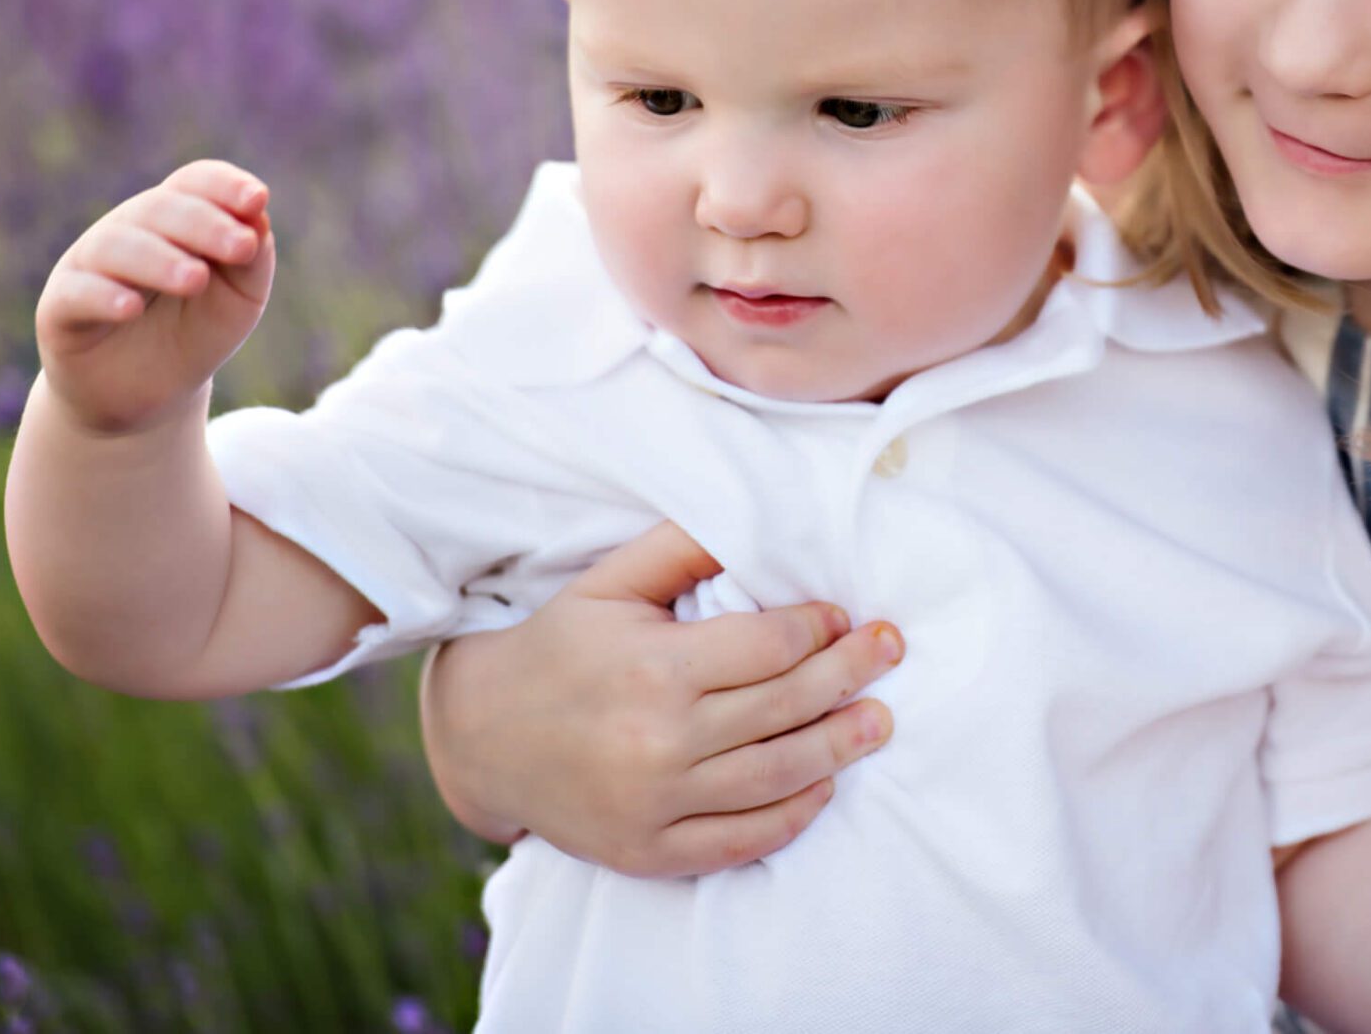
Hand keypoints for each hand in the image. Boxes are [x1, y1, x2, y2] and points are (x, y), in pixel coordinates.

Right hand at [34, 159, 274, 435]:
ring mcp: (89, 265)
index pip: (194, 182)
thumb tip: (259, 217)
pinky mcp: (59, 307)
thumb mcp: (240, 299)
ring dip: (159, 259)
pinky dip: (103, 295)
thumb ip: (253, 261)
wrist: (149, 393)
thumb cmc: (197, 331)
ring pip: (116, 245)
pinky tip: (130, 307)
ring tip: (196, 279)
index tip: (258, 200)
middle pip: (160, 209)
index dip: (224, 185)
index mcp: (175, 219)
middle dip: (205, 224)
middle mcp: (129, 230)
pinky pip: (75, 293)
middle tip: (242, 248)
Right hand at [420, 520, 904, 876]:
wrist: (481, 738)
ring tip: (880, 721)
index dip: (819, 629)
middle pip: (786, 707)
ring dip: (840, 748)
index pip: (770, 647)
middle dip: (851, 675)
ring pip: (776, 776)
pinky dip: (792, 815)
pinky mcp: (649, 852)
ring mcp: (655, 804)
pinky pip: (742, 840)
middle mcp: (658, 740)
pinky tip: (823, 785)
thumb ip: (683, 546)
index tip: (845, 614)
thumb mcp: (610, 582)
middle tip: (890, 651)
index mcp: (654, 667)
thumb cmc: (559, 646)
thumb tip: (762, 518)